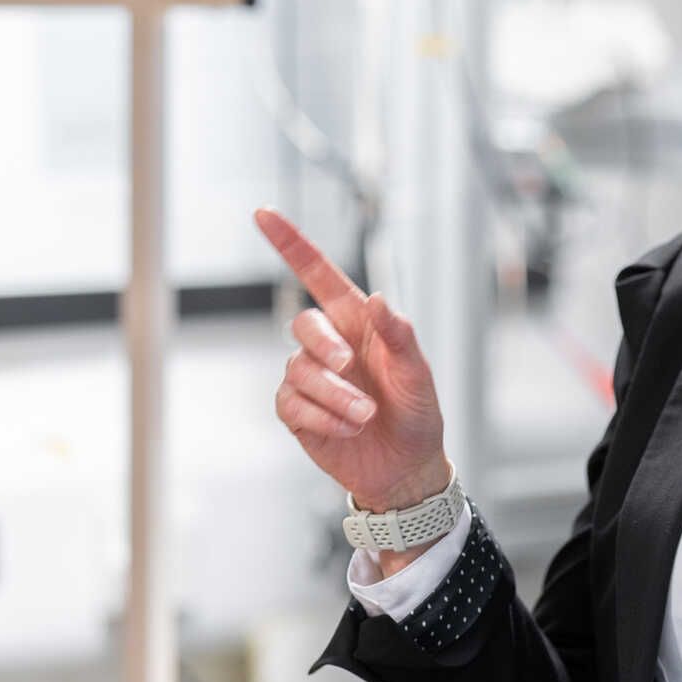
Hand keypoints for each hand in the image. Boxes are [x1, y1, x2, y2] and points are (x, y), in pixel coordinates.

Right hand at [254, 208, 450, 513]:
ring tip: (365, 416)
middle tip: (350, 367)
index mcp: (358, 322)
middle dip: (324, 344)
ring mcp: (311, 378)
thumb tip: (378, 299)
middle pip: (304, 323)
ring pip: (299, 370)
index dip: (290, 243)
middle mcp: (330, 345)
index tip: (263, 213)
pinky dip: (321, 416)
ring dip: (334, 395)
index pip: (318, 274)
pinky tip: (346, 429)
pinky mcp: (297, 413)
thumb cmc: (416, 413)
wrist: (406, 468)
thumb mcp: (418, 374)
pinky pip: (292, 404)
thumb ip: (400, 336)